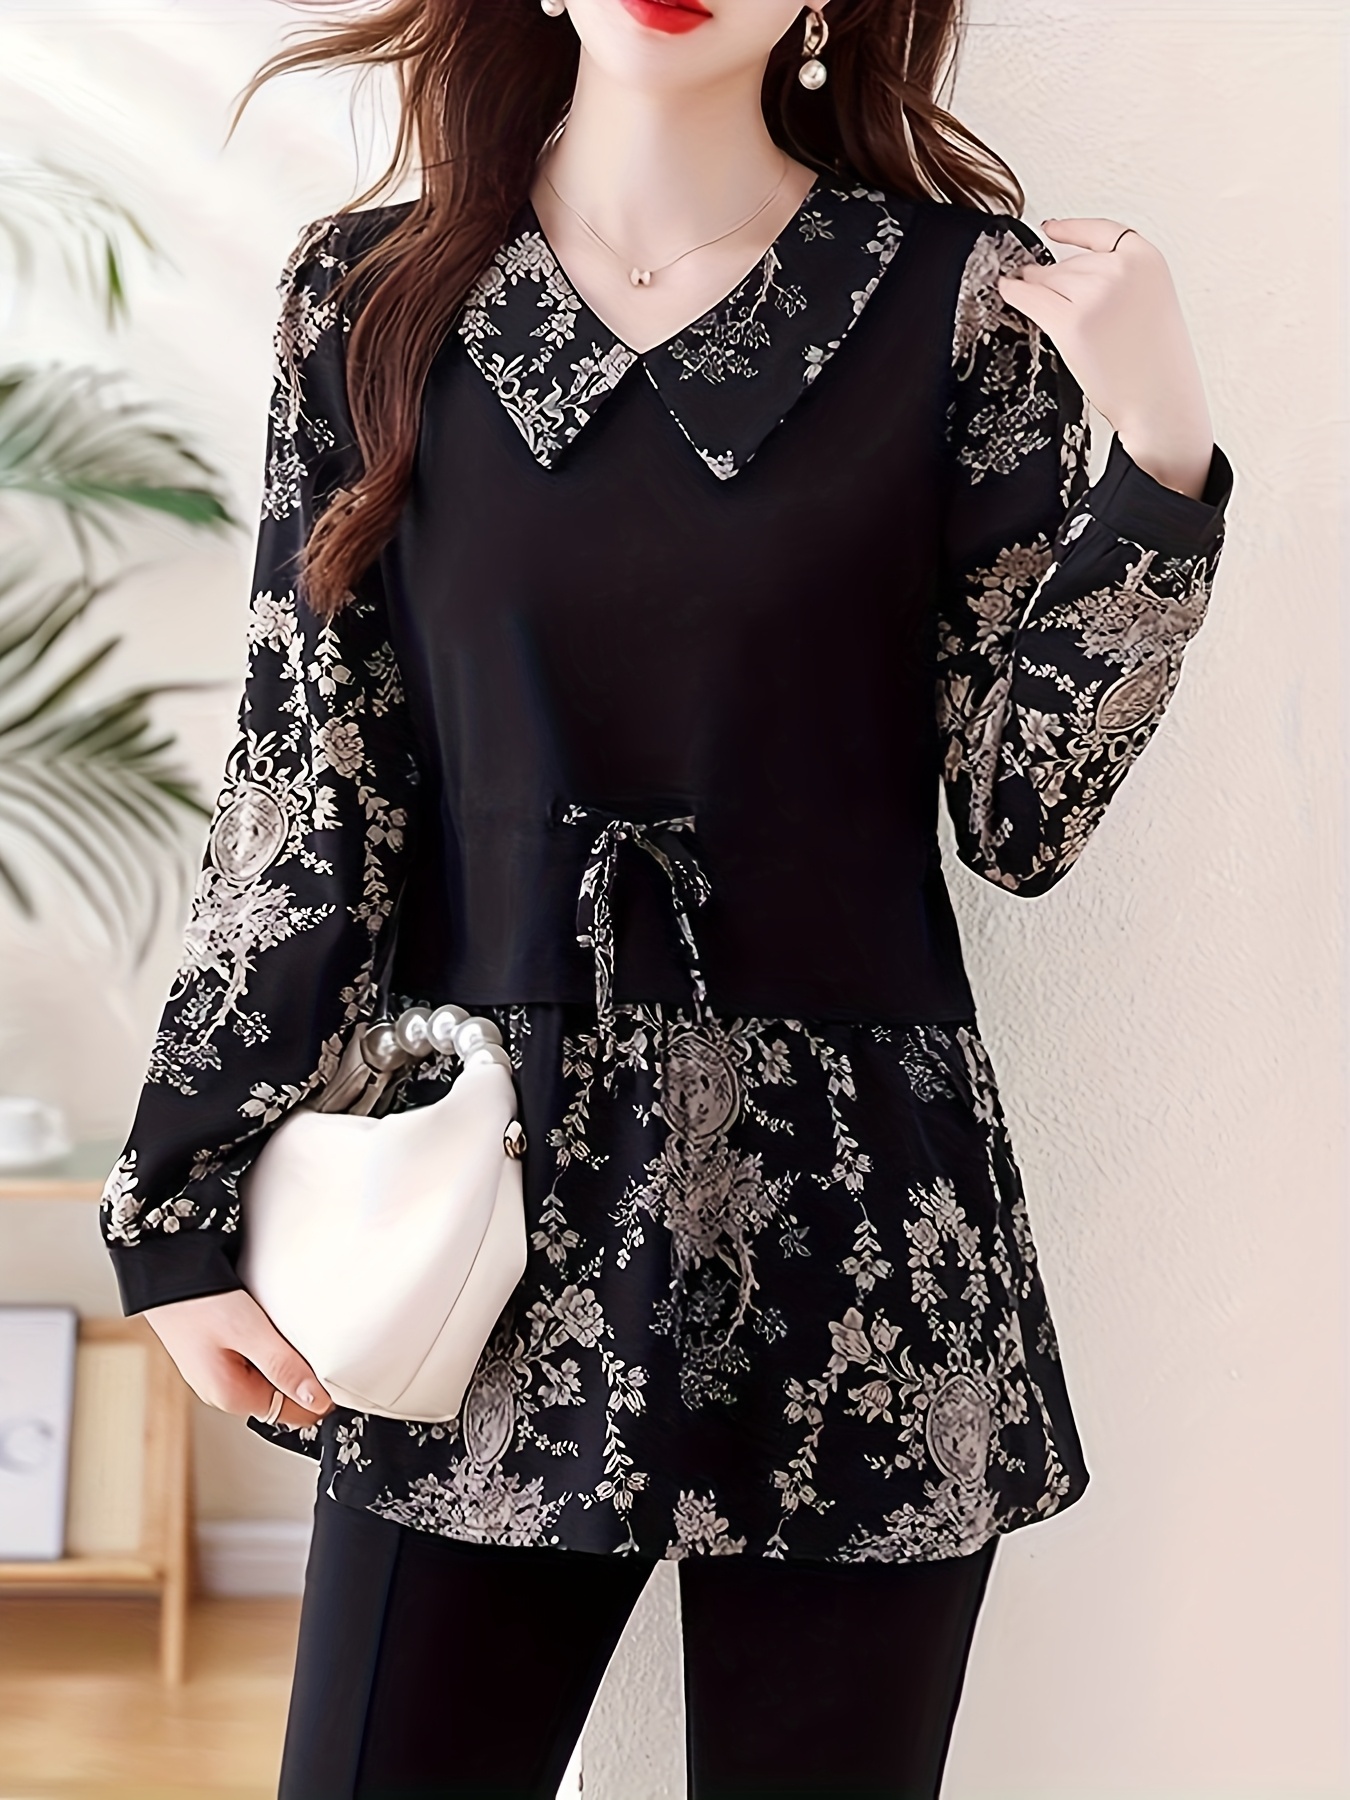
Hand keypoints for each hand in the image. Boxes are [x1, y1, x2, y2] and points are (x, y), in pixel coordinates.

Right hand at [144, 1289, 332, 1427]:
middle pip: (282, 1397)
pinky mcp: (216, 1357)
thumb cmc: (199, 1303)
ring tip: (286, 1331)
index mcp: (231, 1397)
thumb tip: (317, 1401)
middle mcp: (222, 1393)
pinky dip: (267, 1348)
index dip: (319, 1396)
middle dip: (301, 1375)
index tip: (338, 1372)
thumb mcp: (250, 1334)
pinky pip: (254, 1362)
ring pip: (269, 1378)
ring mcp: (217, 1376)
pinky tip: (267, 1327)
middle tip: (312, 1343)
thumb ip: (285, 1369)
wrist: (165, 1275)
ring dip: (284, 1360)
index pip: (294, 1414)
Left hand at [998, 217, 1213, 500]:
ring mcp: (1094, 294)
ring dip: (1038, 290)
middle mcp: (1120, 270)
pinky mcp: (1070, 322)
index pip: (1102, 231)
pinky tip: (1007, 290)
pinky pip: (1029, 297)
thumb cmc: (1156, 362)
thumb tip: (1053, 269)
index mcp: (1146, 259)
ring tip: (1044, 306)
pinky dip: (1014, 292)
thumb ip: (1118, 278)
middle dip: (1054, 277)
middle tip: (1042, 289)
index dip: (1071, 230)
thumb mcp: (1151, 301)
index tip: (1050, 229)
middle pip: (1069, 263)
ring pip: (1049, 280)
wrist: (1159, 400)